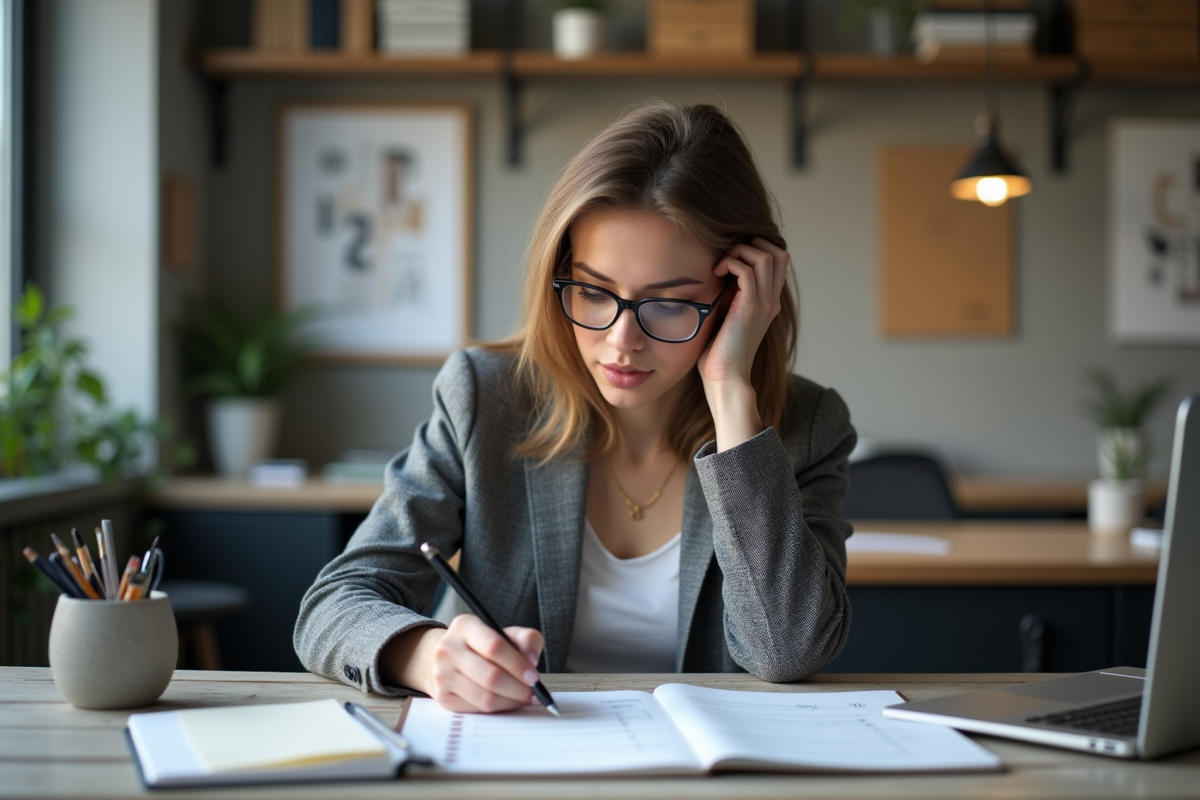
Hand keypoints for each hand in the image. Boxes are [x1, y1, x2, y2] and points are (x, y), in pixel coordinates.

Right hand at [391, 616, 544, 712]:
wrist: (449, 657)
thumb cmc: (483, 645)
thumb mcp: (505, 633)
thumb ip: (526, 639)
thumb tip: (532, 658)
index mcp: (464, 625)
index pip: (494, 646)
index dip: (518, 665)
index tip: (534, 677)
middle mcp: (448, 649)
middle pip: (490, 676)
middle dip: (519, 688)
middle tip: (535, 693)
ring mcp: (442, 674)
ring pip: (485, 697)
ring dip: (512, 701)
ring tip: (525, 698)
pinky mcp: (443, 696)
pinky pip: (478, 709)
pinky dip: (500, 709)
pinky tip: (509, 702)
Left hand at [697, 237, 788, 386]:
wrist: (726, 377)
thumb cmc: (719, 351)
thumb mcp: (728, 316)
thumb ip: (730, 295)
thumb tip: (717, 273)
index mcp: (769, 301)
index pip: (779, 260)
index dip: (758, 248)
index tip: (733, 257)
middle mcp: (772, 300)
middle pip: (779, 253)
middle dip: (752, 244)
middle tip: (729, 257)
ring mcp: (764, 303)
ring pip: (765, 257)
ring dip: (740, 252)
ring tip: (722, 265)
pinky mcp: (751, 308)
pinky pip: (748, 271)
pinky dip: (731, 263)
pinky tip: (717, 273)